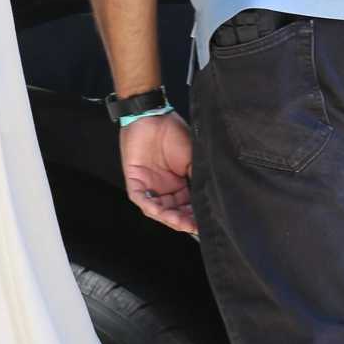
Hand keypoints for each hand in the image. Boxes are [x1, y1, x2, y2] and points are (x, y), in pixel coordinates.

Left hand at [119, 111, 196, 235]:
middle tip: (193, 226)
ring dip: (168, 218)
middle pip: (172, 212)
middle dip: (183, 221)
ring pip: (157, 210)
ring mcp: (149, 187)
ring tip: (180, 222)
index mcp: (179, 185)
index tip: (205, 223)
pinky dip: (150, 206)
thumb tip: (209, 199)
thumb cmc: (174, 134)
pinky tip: (160, 212)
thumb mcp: (192, 159)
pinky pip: (140, 199)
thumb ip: (197, 179)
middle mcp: (164, 189)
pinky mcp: (135, 181)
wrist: (153, 116)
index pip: (187, 206)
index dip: (195, 216)